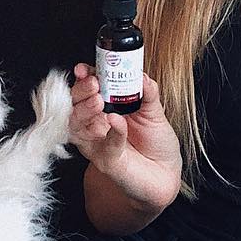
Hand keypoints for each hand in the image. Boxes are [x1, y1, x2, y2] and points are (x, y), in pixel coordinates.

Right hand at [69, 63, 181, 211]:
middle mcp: (96, 123)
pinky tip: (118, 123)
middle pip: (75, 105)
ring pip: (77, 125)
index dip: (84, 78)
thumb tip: (140, 74)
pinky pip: (103, 145)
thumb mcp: (154, 112)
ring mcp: (96, 142)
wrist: (165, 172)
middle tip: (93, 84)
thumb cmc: (156, 142)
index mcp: (106, 107)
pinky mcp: (104, 160)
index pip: (88, 89)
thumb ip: (148, 92)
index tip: (85, 69)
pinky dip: (111, 132)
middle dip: (80, 92)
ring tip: (99, 101)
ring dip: (85, 111)